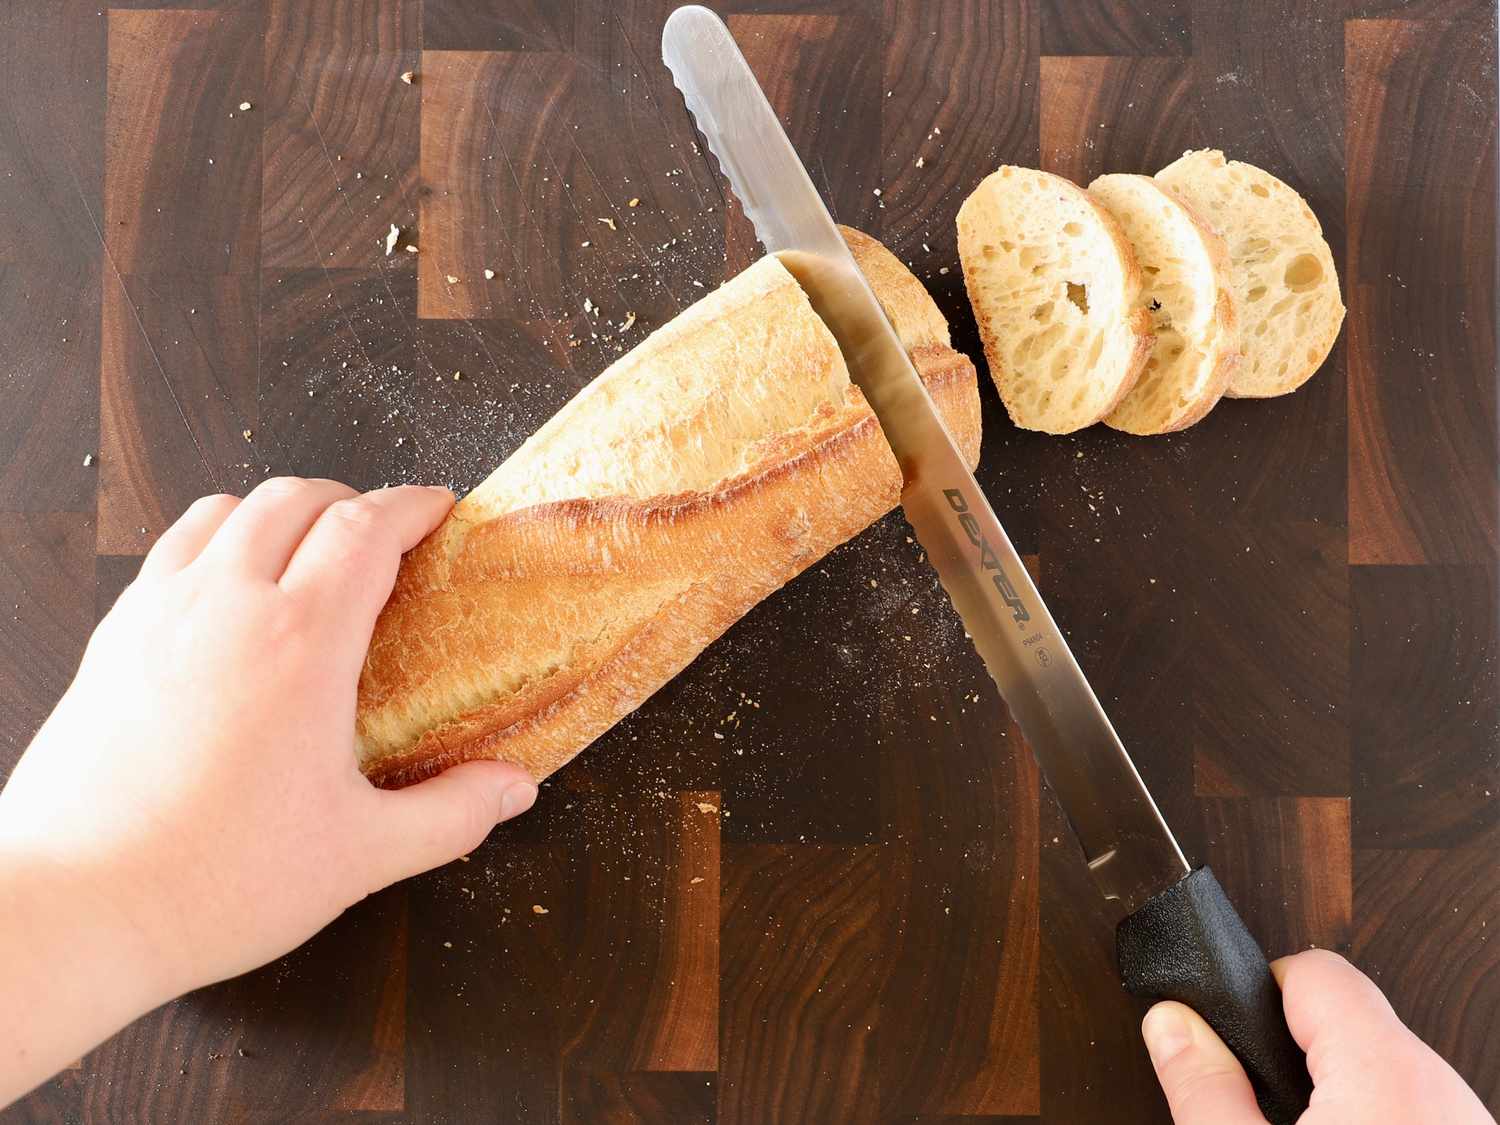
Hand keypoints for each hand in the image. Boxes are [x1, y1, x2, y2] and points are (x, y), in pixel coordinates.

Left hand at [0, 479, 537, 1104]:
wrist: (74, 908)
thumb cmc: (214, 882)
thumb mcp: (359, 855)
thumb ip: (451, 813)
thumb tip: (515, 789)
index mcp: (300, 641)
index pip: (364, 527)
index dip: (411, 506)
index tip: (439, 509)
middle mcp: (227, 604)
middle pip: (296, 497)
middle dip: (351, 500)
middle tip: (384, 536)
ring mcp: (159, 613)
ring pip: (225, 509)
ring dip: (279, 511)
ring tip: (307, 552)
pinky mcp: (111, 639)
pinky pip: (171, 550)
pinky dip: (216, 542)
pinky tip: (229, 594)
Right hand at [1142, 948, 1493, 1123]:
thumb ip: (1205, 1089)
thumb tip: (1171, 1024)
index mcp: (1383, 1074)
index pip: (1318, 970)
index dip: (1260, 992)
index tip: (1232, 1032)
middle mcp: (1444, 1092)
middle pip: (1355, 1023)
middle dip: (1298, 1056)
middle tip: (1260, 1112)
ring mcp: (1471, 1124)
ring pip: (1392, 1075)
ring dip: (1346, 1098)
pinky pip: (1422, 1113)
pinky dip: (1384, 1123)